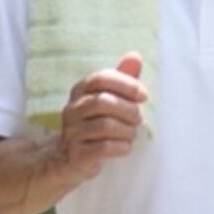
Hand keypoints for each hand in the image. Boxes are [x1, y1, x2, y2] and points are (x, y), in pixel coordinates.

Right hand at [58, 52, 147, 180]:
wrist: (70, 157)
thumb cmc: (97, 121)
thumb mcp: (110, 97)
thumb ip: (123, 78)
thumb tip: (135, 56)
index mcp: (80, 90)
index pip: (101, 78)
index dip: (126, 84)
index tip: (143, 96)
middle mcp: (72, 109)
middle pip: (103, 102)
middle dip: (128, 110)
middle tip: (138, 119)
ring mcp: (71, 133)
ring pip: (105, 126)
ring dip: (127, 130)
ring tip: (131, 133)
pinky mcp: (76, 155)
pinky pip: (104, 147)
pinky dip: (122, 146)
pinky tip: (125, 146)